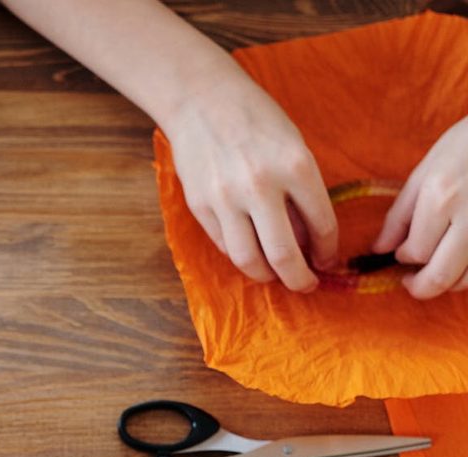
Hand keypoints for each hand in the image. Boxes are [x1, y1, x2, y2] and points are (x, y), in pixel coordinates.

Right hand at [164, 68, 337, 290]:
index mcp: (295, 165)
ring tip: (274, 275)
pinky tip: (250, 251)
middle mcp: (260, 185)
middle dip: (299, 278)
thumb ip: (301, 192)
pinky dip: (241, 255)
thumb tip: (309, 240)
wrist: (202, 100)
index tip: (328, 261)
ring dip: (266, 275)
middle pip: (283, 254)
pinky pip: (225, 245)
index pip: (322, 224)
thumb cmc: (255, 118)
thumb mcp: (292, 146)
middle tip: (305, 284)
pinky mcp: (201, 206)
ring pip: (248, 259)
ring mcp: (226, 199)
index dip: (328, 251)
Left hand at [373, 117, 467, 298]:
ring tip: (440, 266)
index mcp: (442, 198)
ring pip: (466, 282)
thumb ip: (400, 215)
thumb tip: (379, 250)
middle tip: (411, 281)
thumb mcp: (427, 169)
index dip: (404, 257)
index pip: (416, 252)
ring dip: (448, 283)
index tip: (403, 252)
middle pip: (439, 277)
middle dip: (419, 286)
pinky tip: (462, 261)